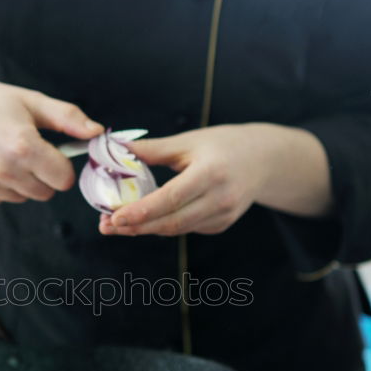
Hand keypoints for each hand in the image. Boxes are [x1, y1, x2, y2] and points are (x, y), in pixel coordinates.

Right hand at [0, 45, 103, 205]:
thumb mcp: (30, 101)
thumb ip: (67, 118)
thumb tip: (98, 133)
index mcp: (23, 145)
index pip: (63, 179)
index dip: (61, 167)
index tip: (51, 154)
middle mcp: (2, 169)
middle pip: (44, 194)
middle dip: (42, 176)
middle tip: (24, 152)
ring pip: (21, 198)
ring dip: (19, 182)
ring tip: (0, 153)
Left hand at [99, 123, 332, 236]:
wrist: (263, 160)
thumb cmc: (223, 145)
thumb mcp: (188, 141)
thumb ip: (151, 150)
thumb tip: (113, 148)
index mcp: (211, 173)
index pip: (171, 198)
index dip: (141, 211)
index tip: (114, 216)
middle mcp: (221, 198)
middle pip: (172, 222)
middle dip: (136, 227)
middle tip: (106, 226)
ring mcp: (223, 215)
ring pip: (177, 229)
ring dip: (145, 229)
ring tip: (116, 225)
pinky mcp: (222, 225)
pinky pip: (186, 228)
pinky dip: (163, 225)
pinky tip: (144, 220)